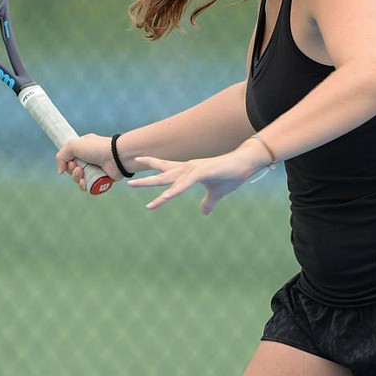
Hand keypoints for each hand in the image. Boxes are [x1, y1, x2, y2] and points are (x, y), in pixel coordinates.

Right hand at [55, 134, 117, 191]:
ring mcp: (95, 170)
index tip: (71, 161)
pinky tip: (86, 182)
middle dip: (72, 171)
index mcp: (83, 149)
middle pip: (73, 171)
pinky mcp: (100, 179)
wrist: (116, 157)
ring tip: (82, 174)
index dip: (67, 163)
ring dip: (77, 179)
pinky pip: (88, 186)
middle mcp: (89, 159)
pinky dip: (84, 185)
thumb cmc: (96, 148)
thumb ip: (61, 156)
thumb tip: (60, 171)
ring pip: (79, 180)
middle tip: (78, 168)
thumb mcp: (73, 145)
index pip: (70, 159)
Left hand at [127, 140, 272, 214]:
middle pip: (162, 174)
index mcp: (190, 172)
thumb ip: (208, 202)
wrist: (245, 164)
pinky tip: (164, 196)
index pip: (167, 169)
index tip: (138, 163)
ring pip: (168, 179)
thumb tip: (204, 212)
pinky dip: (173, 191)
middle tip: (129, 184)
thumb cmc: (231, 176)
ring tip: (135, 185)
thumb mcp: (217, 194)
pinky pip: (184, 184)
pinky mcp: (202, 173)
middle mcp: (188, 168)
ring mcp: (194, 169)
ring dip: (152, 183)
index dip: (153, 166)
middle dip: (146, 179)